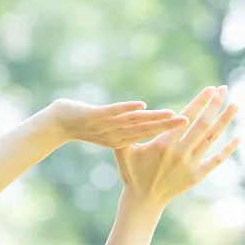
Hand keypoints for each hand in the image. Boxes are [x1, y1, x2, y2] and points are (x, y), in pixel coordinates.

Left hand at [49, 98, 188, 148]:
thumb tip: (142, 117)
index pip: (145, 135)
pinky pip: (111, 112)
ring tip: (171, 114)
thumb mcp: (105, 127)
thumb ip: (124, 124)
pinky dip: (125, 108)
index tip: (188, 127)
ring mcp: (102, 126)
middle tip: (189, 122)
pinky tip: (141, 105)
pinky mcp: (92, 116)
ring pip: (131, 122)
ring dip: (151, 119)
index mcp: (117, 139)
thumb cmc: (81, 123)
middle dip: (166, 127)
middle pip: (143, 130)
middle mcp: (113, 135)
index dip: (166, 132)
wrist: (55, 125)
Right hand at [114, 86, 239, 210]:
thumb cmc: (132, 173)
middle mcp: (179, 154)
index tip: (210, 89)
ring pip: (211, 139)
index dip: (199, 102)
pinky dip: (228, 149)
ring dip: (225, 121)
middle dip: (214, 105)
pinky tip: (238, 137)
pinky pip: (216, 160)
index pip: (186, 118)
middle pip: (202, 125)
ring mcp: (190, 165)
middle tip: (223, 88)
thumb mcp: (124, 152)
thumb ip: (128, 132)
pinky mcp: (196, 176)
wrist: (143, 201)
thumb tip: (126, 111)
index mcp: (163, 146)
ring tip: (235, 105)